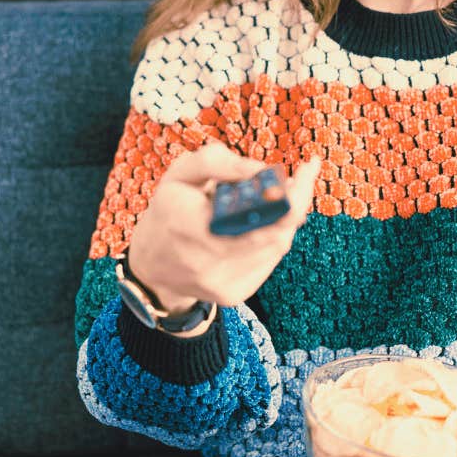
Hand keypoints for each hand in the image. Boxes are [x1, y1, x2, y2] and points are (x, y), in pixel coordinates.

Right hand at [128, 141, 321, 311]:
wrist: (150, 268)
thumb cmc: (168, 212)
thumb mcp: (178, 175)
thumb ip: (216, 162)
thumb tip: (261, 170)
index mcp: (190, 224)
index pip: (256, 214)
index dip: (290, 194)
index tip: (307, 168)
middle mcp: (208, 260)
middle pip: (277, 232)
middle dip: (295, 201)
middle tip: (299, 179)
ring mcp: (223, 283)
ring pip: (277, 246)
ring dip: (284, 220)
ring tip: (273, 200)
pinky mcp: (234, 294)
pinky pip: (269, 260)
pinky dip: (271, 238)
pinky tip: (259, 226)